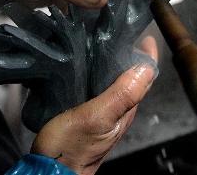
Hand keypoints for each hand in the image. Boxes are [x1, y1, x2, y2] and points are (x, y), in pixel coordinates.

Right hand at [30, 36, 157, 174]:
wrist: (49, 172)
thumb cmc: (70, 149)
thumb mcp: (96, 116)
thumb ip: (121, 94)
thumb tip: (146, 68)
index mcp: (126, 110)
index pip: (145, 78)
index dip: (147, 56)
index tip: (144, 37)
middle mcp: (119, 111)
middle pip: (133, 79)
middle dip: (133, 57)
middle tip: (123, 36)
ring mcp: (104, 114)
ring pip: (117, 84)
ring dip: (116, 65)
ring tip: (105, 45)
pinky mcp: (87, 116)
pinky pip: (100, 90)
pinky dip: (99, 75)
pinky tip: (88, 68)